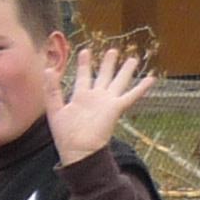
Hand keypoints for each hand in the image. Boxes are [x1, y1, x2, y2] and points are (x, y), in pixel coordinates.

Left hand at [49, 45, 158, 164]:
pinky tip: (151, 79)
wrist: (78, 150)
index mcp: (80, 97)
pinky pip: (131, 96)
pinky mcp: (116, 108)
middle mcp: (95, 97)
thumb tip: (48, 69)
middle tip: (113, 50)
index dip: (85, 64)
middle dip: (108, 63)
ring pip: (118, 82)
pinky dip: (141, 88)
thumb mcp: (54, 108)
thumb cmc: (65, 134)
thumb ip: (51, 89)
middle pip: (103, 76)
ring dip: (125, 71)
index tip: (86, 51)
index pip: (83, 76)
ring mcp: (107, 102)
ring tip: (132, 59)